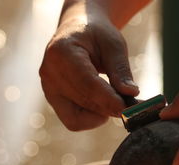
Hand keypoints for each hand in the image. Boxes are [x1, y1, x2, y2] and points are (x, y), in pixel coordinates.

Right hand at [39, 1, 138, 130]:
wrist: (76, 30)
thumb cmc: (96, 35)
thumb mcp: (113, 45)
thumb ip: (120, 70)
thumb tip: (130, 94)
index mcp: (61, 52)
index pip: (87, 84)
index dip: (108, 99)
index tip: (128, 108)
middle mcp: (49, 73)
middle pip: (83, 102)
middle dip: (108, 108)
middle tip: (130, 105)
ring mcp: (48, 89)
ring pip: (75, 118)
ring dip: (99, 115)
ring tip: (114, 100)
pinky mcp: (52, 100)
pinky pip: (72, 120)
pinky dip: (91, 117)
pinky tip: (102, 103)